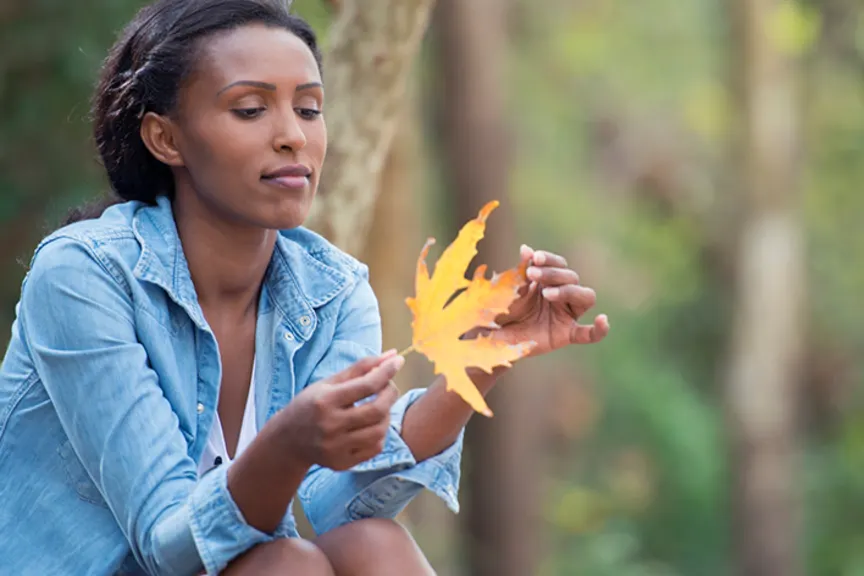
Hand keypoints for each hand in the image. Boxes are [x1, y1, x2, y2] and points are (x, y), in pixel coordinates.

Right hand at [276, 350, 403, 470]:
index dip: (387, 371)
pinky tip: (372, 425)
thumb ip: (361, 368)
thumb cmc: (312, 404)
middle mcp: (330, 425)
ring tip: (379, 406)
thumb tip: (393, 355)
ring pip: (379, 431)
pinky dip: (380, 433)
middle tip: (389, 386)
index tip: (398, 361)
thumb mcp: (329, 383)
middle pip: (377, 410)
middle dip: (390, 394)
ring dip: (387, 415)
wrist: (287, 441)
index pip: (366, 385)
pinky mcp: (341, 463)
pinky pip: (375, 448)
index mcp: (325, 401)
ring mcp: (335, 447)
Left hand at [492, 245, 608, 356]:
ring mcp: (566, 315)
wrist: (494, 336)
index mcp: (549, 281)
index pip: (559, 264)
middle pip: (572, 277)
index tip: (534, 257)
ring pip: (585, 297)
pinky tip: (603, 320)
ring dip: (569, 291)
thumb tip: (526, 249)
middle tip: (532, 274)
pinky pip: (589, 334)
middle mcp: (562, 296)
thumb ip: (521, 272)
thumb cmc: (502, 310)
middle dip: (553, 273)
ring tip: (546, 293)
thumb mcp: (511, 289)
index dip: (549, 259)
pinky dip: (599, 329)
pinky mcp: (566, 335)